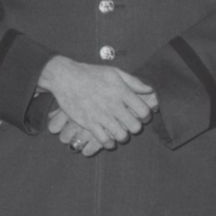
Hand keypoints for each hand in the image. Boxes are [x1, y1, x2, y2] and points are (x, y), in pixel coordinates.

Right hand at [37, 56, 156, 147]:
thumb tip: (150, 89)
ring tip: (119, 133)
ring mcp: (100, 115)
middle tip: (130, 125)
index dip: (146, 116)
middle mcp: (113, 104)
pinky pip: (104, 140)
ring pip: (121, 135)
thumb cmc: (91, 73)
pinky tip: (108, 139)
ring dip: (122, 136)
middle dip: (135, 128)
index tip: (142, 116)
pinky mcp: (88, 122)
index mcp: (121, 91)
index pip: (144, 111)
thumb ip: (133, 81)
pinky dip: (108, 143)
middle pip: (134, 126)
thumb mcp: (114, 72)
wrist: (65, 77)